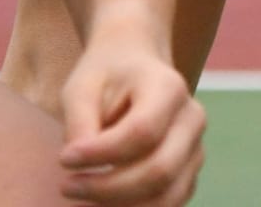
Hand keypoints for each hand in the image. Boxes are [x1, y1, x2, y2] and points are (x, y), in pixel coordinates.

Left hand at [58, 12, 202, 204]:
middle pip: (159, 171)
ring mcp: (196, 150)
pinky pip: (166, 205)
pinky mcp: (189, 175)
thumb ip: (79, 122)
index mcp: (169, 86)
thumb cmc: (105, 76)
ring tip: (82, 200)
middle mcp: (192, 119)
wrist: (133, 67)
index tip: (64, 158)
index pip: (142, 131)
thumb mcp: (83, 86)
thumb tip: (76, 164)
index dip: (102, 154)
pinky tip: (100, 203)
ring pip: (166, 197)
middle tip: (67, 186)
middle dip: (108, 189)